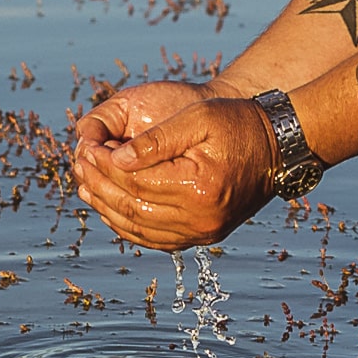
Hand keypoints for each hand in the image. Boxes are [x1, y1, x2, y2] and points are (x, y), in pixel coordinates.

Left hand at [72, 96, 274, 251]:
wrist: (278, 147)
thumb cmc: (239, 124)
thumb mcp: (199, 118)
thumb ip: (155, 140)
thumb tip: (115, 158)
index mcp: (199, 188)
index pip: (135, 180)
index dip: (104, 164)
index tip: (85, 146)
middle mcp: (201, 218)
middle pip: (132, 206)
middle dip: (99, 185)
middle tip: (78, 164)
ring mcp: (202, 232)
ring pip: (139, 228)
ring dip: (107, 208)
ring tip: (85, 185)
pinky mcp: (203, 237)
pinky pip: (155, 239)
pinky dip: (128, 226)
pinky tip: (110, 209)